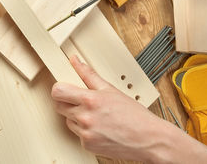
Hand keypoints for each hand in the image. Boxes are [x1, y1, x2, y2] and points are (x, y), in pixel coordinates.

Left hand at [52, 56, 206, 163]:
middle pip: (59, 106)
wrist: (148, 138)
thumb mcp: (111, 89)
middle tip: (81, 100)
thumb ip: (88, 74)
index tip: (64, 88)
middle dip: (67, 102)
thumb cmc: (134, 115)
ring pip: (68, 121)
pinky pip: (78, 134)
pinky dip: (85, 130)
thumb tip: (75, 61)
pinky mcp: (88, 145)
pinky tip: (99, 127)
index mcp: (90, 100)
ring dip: (76, 117)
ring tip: (96, 115)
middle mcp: (85, 117)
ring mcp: (85, 133)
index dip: (58, 89)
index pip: (58, 92)